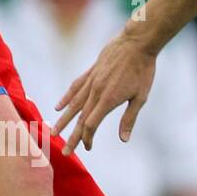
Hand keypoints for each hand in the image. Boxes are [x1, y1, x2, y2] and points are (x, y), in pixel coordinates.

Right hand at [54, 30, 156, 153]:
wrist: (136, 43)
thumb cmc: (143, 71)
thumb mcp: (141, 97)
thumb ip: (129, 119)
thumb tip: (123, 140)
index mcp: (108, 100)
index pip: (91, 124)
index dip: (88, 138)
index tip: (87, 149)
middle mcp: (96, 91)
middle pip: (80, 118)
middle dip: (72, 136)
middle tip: (63, 152)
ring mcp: (91, 81)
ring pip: (73, 104)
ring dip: (63, 120)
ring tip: (53, 132)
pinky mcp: (90, 72)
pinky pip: (75, 87)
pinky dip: (66, 98)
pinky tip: (59, 107)